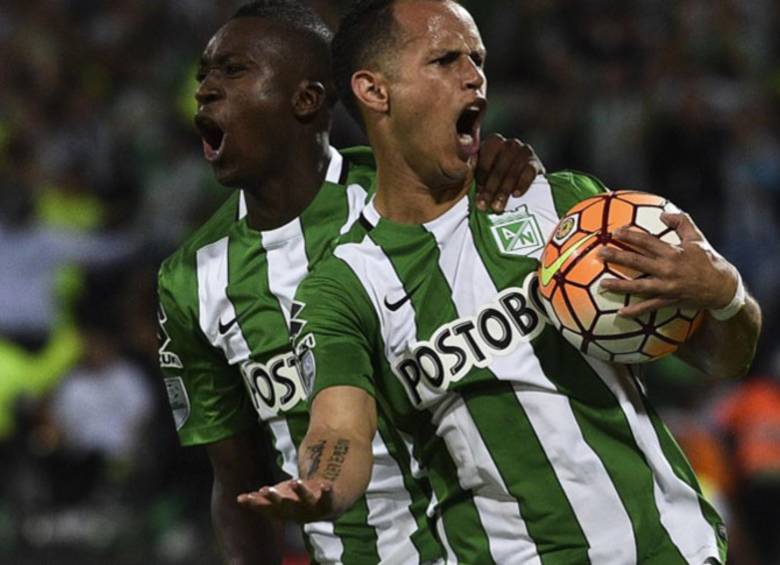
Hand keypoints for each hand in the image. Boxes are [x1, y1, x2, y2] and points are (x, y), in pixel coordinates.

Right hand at [237, 478, 333, 522]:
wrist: (328, 507)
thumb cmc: (297, 501)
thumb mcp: (279, 499)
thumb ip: (261, 500)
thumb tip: (238, 499)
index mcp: (283, 513)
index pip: (267, 509)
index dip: (257, 504)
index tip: (245, 497)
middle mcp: (297, 513)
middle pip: (285, 506)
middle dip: (275, 498)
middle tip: (264, 489)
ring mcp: (313, 509)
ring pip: (305, 501)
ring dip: (300, 492)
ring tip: (295, 481)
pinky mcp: (328, 503)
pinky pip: (328, 498)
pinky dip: (326, 492)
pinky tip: (325, 484)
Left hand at [475, 134, 544, 211]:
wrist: (522, 189)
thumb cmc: (492, 184)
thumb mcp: (480, 178)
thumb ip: (471, 172)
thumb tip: (465, 171)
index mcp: (492, 144)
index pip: (486, 154)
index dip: (481, 175)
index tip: (476, 192)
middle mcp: (509, 144)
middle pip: (499, 165)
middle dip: (490, 187)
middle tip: (483, 205)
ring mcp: (524, 152)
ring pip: (513, 169)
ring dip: (504, 189)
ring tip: (497, 207)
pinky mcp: (536, 163)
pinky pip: (529, 171)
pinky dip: (522, 184)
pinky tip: (515, 195)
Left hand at [598, 212, 737, 316]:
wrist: (723, 287)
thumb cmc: (708, 260)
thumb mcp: (697, 239)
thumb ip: (682, 222)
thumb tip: (663, 212)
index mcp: (673, 253)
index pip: (647, 242)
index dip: (630, 236)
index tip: (615, 232)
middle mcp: (668, 269)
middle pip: (637, 262)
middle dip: (617, 257)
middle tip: (600, 253)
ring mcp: (667, 287)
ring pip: (639, 286)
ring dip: (620, 286)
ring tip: (602, 284)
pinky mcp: (669, 301)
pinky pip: (650, 307)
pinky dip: (636, 311)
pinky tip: (621, 313)